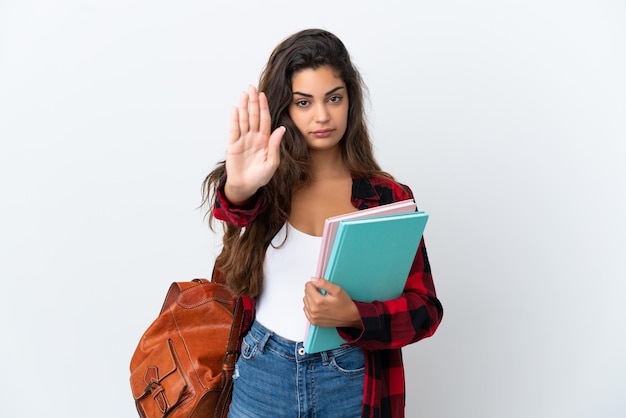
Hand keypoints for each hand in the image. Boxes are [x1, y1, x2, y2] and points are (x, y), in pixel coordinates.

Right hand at [224, 85, 285, 204]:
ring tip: (243, 94)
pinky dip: (234, 119)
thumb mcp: (272, 163)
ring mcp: (243, 139)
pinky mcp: (233, 144)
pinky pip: (234, 129)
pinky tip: (235, 109)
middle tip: (252, 87)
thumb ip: (275, 146)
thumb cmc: (260, 177)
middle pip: (253, 116)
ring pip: (243, 120)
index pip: (264, 120)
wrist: (246, 186)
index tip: (263, 95)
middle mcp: (254, 137)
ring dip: (243, 107)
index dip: (264, 107)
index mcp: (265, 140)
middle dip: (253, 102)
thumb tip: (281, 129)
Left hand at [303, 277, 361, 328]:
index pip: (308, 286)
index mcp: (318, 301)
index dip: (315, 284)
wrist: (349, 318)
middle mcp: (313, 310)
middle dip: (313, 291)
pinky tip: (319, 306)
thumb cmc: (345, 305)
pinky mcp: (313, 321)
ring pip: (305, 301)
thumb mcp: (337, 290)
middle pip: (306, 293)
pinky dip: (310, 306)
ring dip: (311, 298)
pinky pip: (306, 310)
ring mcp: (313, 317)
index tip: (321, 287)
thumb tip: (314, 280)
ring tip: (322, 300)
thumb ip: (323, 283)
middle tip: (323, 294)